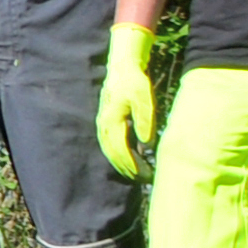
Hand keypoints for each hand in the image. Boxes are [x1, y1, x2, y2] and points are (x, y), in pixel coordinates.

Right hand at [97, 21, 161, 178]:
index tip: (144, 174)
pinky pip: (108, 143)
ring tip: (132, 173)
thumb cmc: (135, 82)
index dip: (132, 164)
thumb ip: (145, 121)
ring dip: (120, 163)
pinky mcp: (105, 121)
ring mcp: (102, 123)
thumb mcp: (144, 100)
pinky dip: (116, 154)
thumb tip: (146, 145)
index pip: (121, 149)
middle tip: (141, 179)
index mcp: (112, 120)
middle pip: (112, 152)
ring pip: (108, 149)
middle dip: (126, 167)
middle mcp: (104, 124)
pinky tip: (126, 158)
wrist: (122, 68)